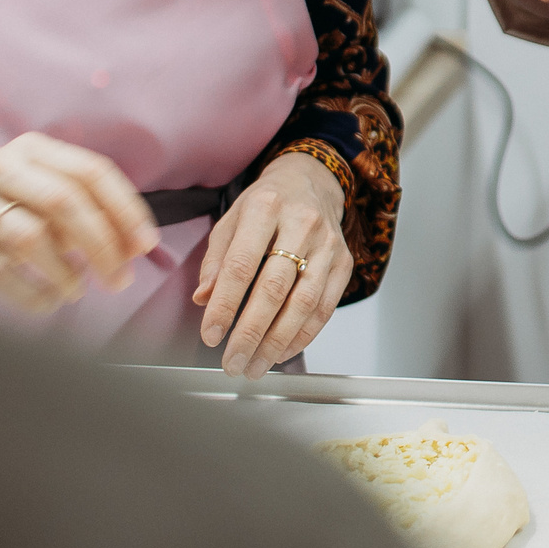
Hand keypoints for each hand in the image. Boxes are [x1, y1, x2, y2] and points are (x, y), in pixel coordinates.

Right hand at [0, 132, 156, 309]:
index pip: (91, 172)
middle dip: (102, 245)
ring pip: (32, 237)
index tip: (145, 246)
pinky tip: (44, 303)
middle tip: (119, 281)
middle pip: (65, 202)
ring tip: (74, 292)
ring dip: (65, 273)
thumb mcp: (35, 200)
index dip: (125, 210)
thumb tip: (134, 246)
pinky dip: (30, 293)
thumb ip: (82, 214)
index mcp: (30, 148)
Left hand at [193, 151, 351, 378]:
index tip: (210, 335)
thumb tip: (204, 299)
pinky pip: (325, 306)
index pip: (242, 264)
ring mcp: (327, 244)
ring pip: (304, 302)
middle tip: (232, 362)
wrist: (311, 181)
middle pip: (275, 287)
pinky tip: (282, 351)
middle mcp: (301, 223)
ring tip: (255, 365)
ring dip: (278, 341)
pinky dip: (303, 335)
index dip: (225, 304)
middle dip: (251, 332)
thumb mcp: (232, 219)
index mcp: (265, 208)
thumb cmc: (266, 204)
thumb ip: (216, 259)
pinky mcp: (344, 261)